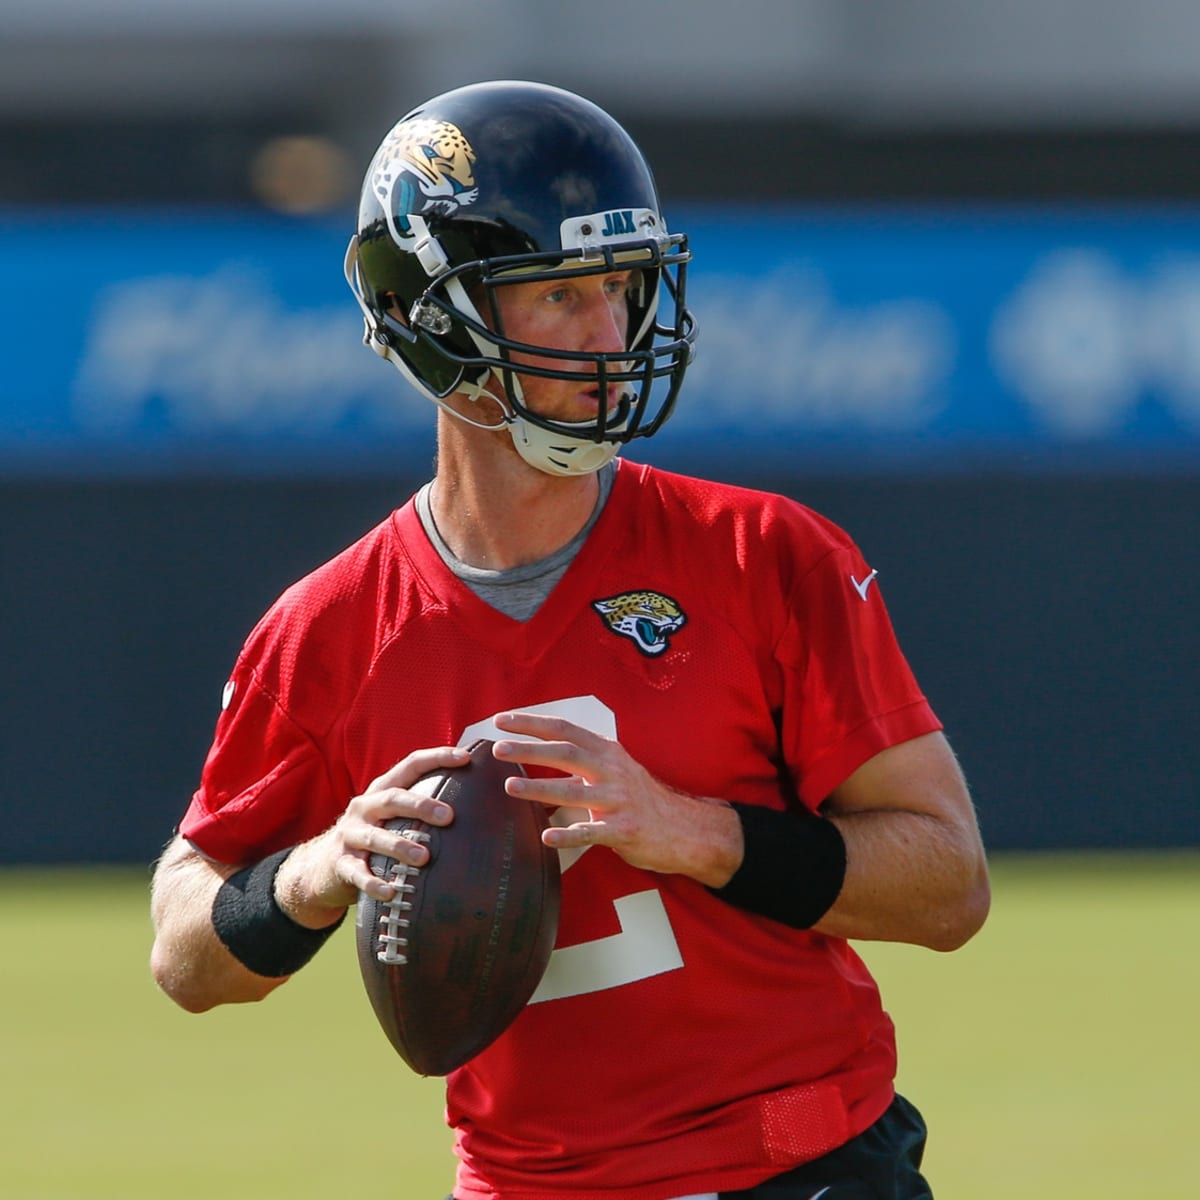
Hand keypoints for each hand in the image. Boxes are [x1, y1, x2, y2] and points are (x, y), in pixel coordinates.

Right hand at [275, 745, 467, 921]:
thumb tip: (474, 799)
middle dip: (421, 806)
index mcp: (381, 791)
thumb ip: (419, 807)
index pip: (410, 765)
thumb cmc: (373, 836)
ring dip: (400, 846)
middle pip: (393, 799)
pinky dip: (374, 883)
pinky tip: (391, 892)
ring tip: (424, 858)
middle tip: (449, 816)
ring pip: (376, 837)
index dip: (437, 757)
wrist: (321, 866)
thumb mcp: (390, 816)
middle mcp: (364, 808)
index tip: (466, 757)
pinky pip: (358, 874)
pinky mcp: (341, 864)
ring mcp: (350, 835)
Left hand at [490, 711, 741, 885]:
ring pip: (574, 791)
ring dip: (540, 788)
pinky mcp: (625, 830)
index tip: (502, 720)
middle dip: (530, 750)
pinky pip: (592, 832)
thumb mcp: (613, 769)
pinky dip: (568, 834)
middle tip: (498, 749)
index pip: (565, 729)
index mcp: (607, 751)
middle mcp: (612, 770)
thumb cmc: (638, 798)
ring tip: (510, 787)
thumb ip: (580, 762)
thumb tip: (534, 756)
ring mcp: (619, 800)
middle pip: (566, 754)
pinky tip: (546, 838)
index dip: (533, 723)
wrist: (683, 828)